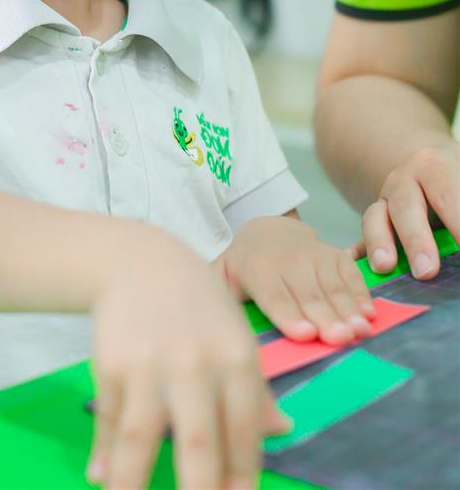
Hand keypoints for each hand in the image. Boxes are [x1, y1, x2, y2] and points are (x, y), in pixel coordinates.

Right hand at [86, 226, 290, 489]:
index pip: (245, 435)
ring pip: (142, 438)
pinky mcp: (112, 363)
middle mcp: (196, 365)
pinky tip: (100, 477)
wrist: (140, 260)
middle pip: (200, 444)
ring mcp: (150, 365)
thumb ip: (257, 390)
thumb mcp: (236, 337)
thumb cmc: (198, 307)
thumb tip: (282, 432)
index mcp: (237, 360)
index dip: (241, 480)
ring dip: (134, 482)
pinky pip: (110, 418)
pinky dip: (104, 453)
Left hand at [216, 216, 375, 345]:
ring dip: (348, 310)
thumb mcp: (223, 277)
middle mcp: (288, 260)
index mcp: (256, 269)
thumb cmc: (245, 268)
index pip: (274, 295)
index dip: (289, 315)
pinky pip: (351, 275)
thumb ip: (214, 295)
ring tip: (359, 331)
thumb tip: (201, 323)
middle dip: (324, 317)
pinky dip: (361, 295)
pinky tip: (369, 315)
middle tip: (339, 338)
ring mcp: (315, 255)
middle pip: (308, 294)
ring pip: (332, 286)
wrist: (268, 232)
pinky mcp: (336, 255)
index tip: (305, 335)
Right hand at [346, 139, 459, 278]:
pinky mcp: (374, 225)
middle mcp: (402, 181)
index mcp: (432, 166)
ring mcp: (384, 203)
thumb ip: (459, 203)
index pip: (446, 194)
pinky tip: (355, 265)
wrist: (428, 171)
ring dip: (378, 243)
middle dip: (415, 239)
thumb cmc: (454, 181)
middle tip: (427, 271)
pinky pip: (361, 239)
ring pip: (375, 218)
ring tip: (384, 266)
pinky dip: (357, 254)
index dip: (456, 222)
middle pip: (406, 206)